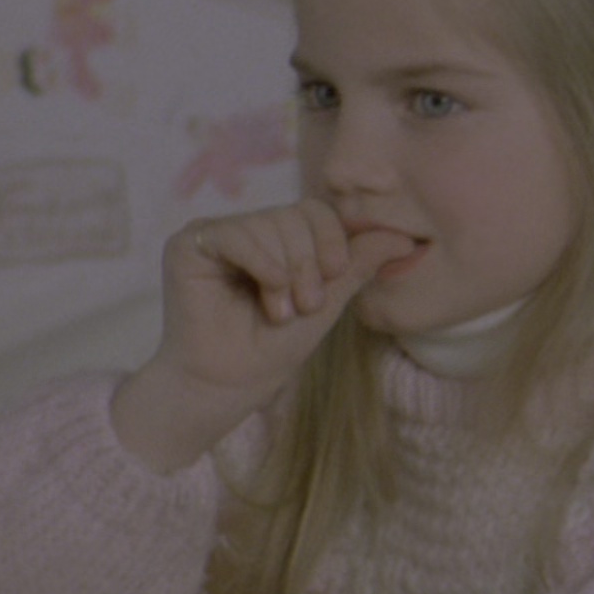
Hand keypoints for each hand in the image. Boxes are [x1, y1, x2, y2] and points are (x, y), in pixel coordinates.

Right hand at [110, 202, 413, 471]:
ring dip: (286, 273)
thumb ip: (360, 263)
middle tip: (304, 306)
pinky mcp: (188, 244)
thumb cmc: (276, 346)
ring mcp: (217, 234)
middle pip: (296, 215)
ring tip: (278, 312)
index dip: (333, 239)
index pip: (317, 211)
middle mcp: (248, 229)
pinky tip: (269, 291)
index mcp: (280, 238)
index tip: (335, 279)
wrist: (232, 382)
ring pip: (269, 223)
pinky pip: (235, 233)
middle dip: (310, 263)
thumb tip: (405, 237)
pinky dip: (261, 262)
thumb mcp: (330, 300)